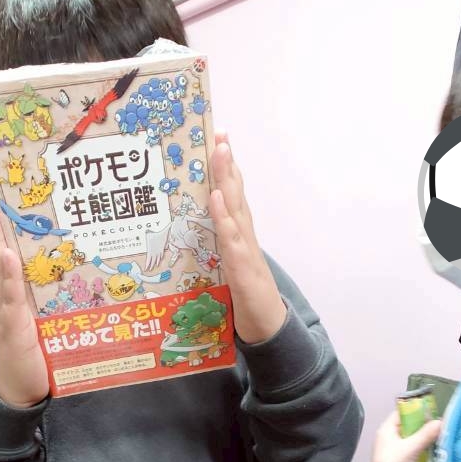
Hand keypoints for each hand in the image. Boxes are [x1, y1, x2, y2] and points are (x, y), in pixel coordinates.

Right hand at [0, 195, 49, 407]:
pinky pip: (7, 299)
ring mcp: (4, 313)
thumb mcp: (48, 321)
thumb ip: (55, 300)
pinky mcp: (10, 330)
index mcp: (12, 296)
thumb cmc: (38, 356)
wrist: (21, 392)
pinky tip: (5, 256)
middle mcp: (3, 300)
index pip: (4, 256)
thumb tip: (85, 275)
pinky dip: (5, 277)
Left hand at [209, 133, 286, 343]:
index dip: (226, 167)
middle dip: (227, 163)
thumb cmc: (244, 299)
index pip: (232, 195)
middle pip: (236, 193)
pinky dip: (224, 217)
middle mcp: (245, 236)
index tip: (219, 139)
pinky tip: (217, 198)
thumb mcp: (225, 268)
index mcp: (239, 235)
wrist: (267, 327)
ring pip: (235, 208)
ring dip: (228, 179)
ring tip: (221, 152)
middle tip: (220, 134)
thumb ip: (214, 249)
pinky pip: (231, 238)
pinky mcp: (242, 268)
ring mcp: (246, 250)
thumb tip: (193, 234)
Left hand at [370, 412, 441, 461]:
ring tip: (432, 442)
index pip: (400, 414)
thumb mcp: (414, 446)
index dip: (414, 412)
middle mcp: (384, 439)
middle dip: (419, 428)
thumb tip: (440, 422)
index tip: (428, 414)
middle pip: (404, 428)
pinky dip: (416, 453)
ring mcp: (388, 452)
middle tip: (433, 429)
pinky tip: (425, 457)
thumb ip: (427, 433)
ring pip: (406, 441)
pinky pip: (406, 453)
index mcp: (385, 430)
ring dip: (418, 442)